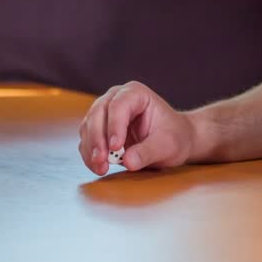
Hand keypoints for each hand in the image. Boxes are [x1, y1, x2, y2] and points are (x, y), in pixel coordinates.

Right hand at [78, 81, 194, 174]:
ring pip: (88, 126)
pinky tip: (99, 167)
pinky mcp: (98, 129)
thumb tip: (128, 162)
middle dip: (97, 138)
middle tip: (102, 160)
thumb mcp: (167, 146)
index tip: (115, 147)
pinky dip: (89, 154)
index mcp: (135, 93)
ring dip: (91, 148)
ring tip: (101, 167)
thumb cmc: (173, 138)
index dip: (114, 125)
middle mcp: (116, 98)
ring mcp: (104, 113)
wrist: (172, 142)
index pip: (119, 105)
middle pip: (98, 113)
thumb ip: (148, 152)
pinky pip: (87, 140)